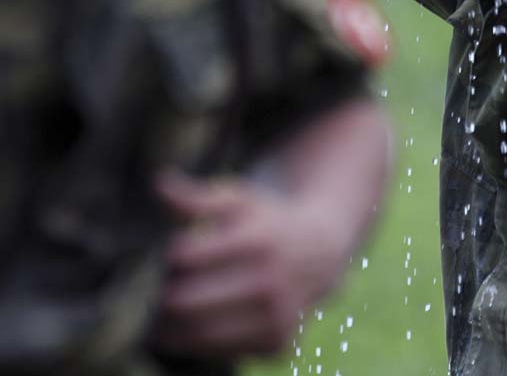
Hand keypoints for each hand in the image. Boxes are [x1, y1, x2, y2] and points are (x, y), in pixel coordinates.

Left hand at [150, 171, 346, 358]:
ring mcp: (274, 317)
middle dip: (162, 296)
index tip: (172, 254)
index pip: (184, 257)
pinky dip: (198, 344)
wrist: (318, 251)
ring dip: (171, 327)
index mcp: (256, 239)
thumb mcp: (237, 200)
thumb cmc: (265, 221)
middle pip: (183, 302)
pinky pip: (218, 353)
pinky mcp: (276, 344)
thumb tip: (159, 182)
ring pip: (196, 335)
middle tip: (161, 288)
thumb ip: (196, 197)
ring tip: (167, 312)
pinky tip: (196, 325)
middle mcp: (268, 281)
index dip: (169, 256)